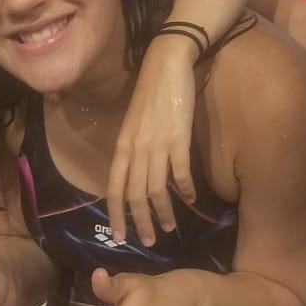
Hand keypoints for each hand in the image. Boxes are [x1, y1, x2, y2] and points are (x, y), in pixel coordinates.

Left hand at [106, 35, 198, 246]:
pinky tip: (191, 199)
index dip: (116, 214)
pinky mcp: (178, 139)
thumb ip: (135, 149)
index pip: (114, 188)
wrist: (166, 64)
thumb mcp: (134, 124)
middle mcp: (136, 149)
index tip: (119, 235)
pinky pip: (180, 174)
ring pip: (156, 190)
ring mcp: (157, 145)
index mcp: (122, 146)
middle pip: (134, 195)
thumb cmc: (151, 93)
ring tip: (169, 228)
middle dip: (140, 222)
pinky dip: (185, 190)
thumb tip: (139, 173)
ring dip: (163, 213)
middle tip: (148, 241)